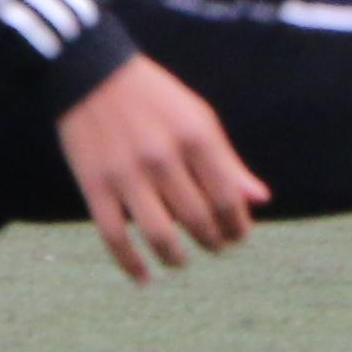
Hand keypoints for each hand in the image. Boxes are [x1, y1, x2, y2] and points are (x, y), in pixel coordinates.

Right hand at [55, 54, 267, 281]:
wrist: (91, 74)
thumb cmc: (155, 99)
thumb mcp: (198, 119)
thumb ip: (227, 162)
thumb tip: (260, 200)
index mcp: (195, 136)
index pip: (226, 197)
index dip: (236, 224)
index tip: (238, 236)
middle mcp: (163, 157)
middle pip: (197, 219)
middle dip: (212, 240)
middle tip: (216, 247)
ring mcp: (126, 173)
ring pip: (160, 234)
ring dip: (176, 257)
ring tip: (183, 261)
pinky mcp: (94, 186)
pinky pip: (114, 237)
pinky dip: (130, 264)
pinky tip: (144, 277)